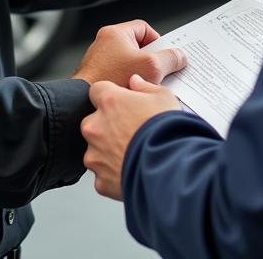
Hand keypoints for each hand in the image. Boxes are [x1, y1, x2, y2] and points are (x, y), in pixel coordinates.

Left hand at [72, 20, 186, 86]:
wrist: (84, 106)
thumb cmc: (113, 82)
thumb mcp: (151, 67)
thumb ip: (170, 58)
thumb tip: (179, 56)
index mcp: (115, 34)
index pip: (144, 29)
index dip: (158, 41)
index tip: (165, 55)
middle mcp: (104, 46)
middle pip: (137, 48)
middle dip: (150, 62)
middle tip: (160, 72)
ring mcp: (100, 63)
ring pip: (129, 65)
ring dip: (140, 75)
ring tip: (147, 87)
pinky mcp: (98, 79)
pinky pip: (120, 78)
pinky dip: (129, 86)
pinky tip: (134, 97)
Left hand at [82, 75, 180, 199]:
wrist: (170, 167)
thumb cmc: (167, 131)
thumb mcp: (163, 97)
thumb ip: (144, 87)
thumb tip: (135, 82)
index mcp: (110, 102)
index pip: (97, 90)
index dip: (109, 96)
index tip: (119, 102)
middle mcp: (96, 126)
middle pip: (92, 121)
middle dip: (106, 125)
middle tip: (129, 131)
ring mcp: (95, 155)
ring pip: (95, 150)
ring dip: (108, 151)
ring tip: (133, 153)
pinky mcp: (100, 180)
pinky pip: (103, 174)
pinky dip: (113, 173)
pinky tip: (132, 169)